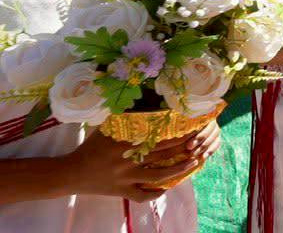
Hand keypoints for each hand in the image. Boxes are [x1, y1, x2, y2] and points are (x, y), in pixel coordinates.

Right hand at [61, 121, 220, 200]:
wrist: (70, 173)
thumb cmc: (91, 147)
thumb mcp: (108, 127)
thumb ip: (128, 117)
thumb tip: (149, 101)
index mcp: (124, 141)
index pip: (158, 136)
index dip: (177, 132)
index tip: (192, 126)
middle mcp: (127, 160)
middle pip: (162, 154)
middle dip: (184, 148)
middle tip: (199, 142)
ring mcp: (125, 178)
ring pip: (158, 176)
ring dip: (179, 169)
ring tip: (194, 162)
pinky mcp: (121, 192)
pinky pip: (142, 195)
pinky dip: (155, 193)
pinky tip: (167, 188)